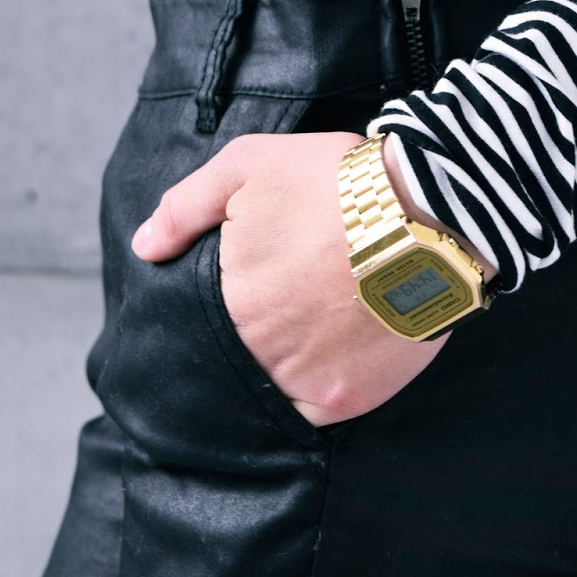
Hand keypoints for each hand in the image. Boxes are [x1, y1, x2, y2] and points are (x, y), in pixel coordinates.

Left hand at [129, 130, 461, 426]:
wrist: (432, 210)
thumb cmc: (336, 181)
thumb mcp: (248, 166)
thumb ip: (185, 207)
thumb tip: (144, 248)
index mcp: (227, 300)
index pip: (198, 326)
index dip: (223, 307)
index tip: (248, 290)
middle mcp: (260, 350)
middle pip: (238, 357)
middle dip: (255, 335)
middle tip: (287, 306)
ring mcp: (305, 381)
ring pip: (273, 386)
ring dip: (285, 364)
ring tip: (313, 328)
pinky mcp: (349, 398)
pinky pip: (316, 410)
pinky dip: (319, 389)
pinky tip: (335, 355)